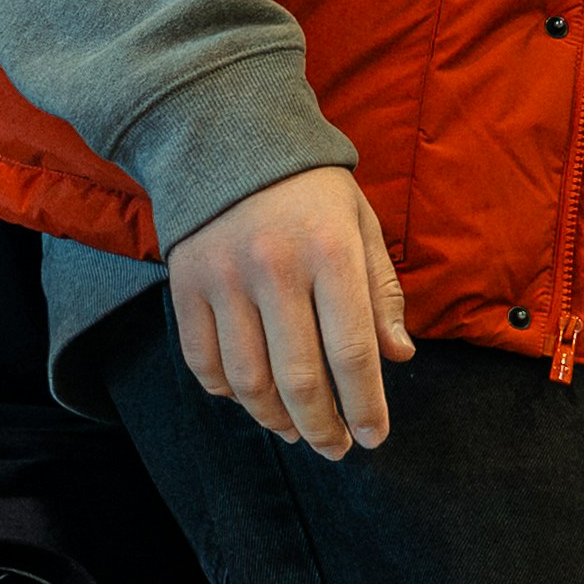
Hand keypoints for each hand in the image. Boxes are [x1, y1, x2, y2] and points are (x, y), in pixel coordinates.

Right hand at [169, 169, 415, 457]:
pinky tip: (250, 400)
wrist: (226, 135)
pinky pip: (203, 361)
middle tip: (336, 448)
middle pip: (299, 377)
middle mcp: (274, 267)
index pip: (352, 350)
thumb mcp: (361, 224)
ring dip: (275, 419)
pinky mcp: (185, 284)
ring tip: (296, 432)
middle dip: (322, 426)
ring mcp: (223, 278)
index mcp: (330, 250)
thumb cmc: (308, 187)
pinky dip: (227, 393)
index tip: (374, 437)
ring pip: (248, 380)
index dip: (366, 405)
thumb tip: (398, 357)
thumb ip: (382, 291)